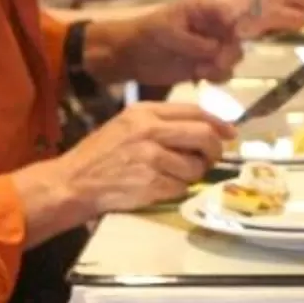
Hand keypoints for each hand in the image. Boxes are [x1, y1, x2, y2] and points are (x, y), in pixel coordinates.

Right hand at [52, 98, 230, 215]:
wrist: (73, 182)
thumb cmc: (101, 153)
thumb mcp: (126, 124)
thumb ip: (161, 122)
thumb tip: (206, 128)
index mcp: (144, 112)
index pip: (194, 111)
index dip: (218, 123)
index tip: (230, 133)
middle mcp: (149, 131)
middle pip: (203, 136)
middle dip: (215, 149)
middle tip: (212, 158)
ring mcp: (150, 158)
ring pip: (195, 166)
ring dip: (193, 175)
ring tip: (174, 175)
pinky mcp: (150, 183)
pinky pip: (181, 188)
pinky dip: (177, 190)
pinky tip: (160, 187)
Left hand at [87, 0, 244, 88]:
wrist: (130, 56)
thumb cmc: (145, 35)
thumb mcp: (167, 32)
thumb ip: (194, 41)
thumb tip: (216, 50)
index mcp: (204, 7)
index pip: (230, 12)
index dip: (233, 27)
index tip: (225, 41)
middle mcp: (212, 24)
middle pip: (237, 37)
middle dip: (228, 52)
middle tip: (214, 64)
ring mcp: (211, 45)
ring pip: (233, 56)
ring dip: (222, 67)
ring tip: (201, 72)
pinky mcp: (206, 64)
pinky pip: (223, 72)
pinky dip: (216, 77)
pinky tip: (199, 78)